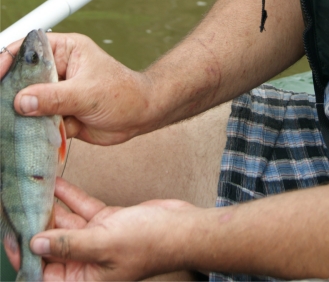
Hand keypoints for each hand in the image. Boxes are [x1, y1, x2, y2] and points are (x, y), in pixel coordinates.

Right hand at [11, 33, 155, 143]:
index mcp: (66, 50)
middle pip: (23, 76)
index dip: (8, 58)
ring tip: (15, 123)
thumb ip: (54, 97)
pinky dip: (35, 129)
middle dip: (12, 90)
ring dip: (23, 113)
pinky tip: (35, 134)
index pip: (29, 47)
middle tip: (4, 104)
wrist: (141, 116)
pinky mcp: (59, 113)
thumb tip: (22, 101)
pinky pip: (38, 121)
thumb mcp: (87, 93)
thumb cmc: (124, 93)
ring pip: (29, 101)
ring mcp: (57, 92)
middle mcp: (58, 69)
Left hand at [29, 178, 195, 280]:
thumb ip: (69, 245)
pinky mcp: (108, 222)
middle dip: (37, 225)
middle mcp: (88, 263)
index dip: (28, 254)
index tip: (11, 234)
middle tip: (20, 204)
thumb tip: (36, 245)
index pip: (46, 271)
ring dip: (52, 207)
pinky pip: (83, 210)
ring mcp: (98, 241)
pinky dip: (70, 197)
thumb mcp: (104, 244)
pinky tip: (57, 183)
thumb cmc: (151, 243)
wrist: (183, 227)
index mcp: (85, 280)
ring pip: (66, 224)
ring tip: (36, 188)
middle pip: (53, 245)